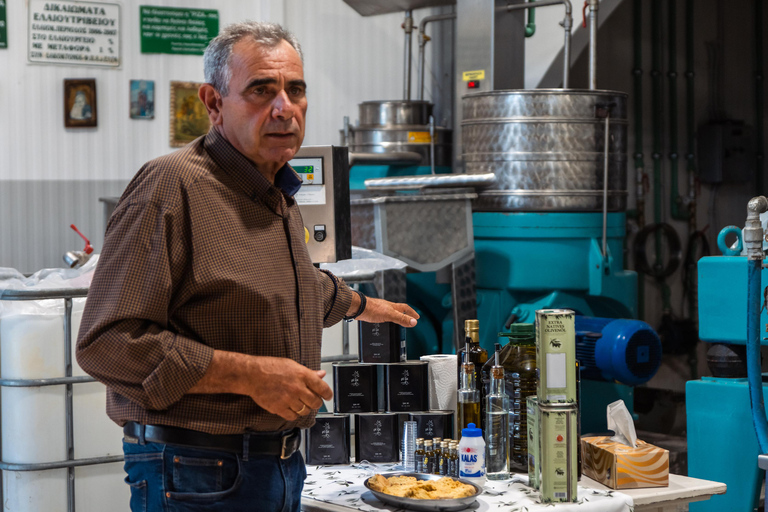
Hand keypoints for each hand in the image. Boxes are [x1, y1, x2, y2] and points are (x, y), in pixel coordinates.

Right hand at [188, 351, 332, 421]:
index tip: (328, 396)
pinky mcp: (279, 408)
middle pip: (315, 402)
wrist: (252, 375)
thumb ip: (308, 373)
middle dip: (316, 403)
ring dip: (304, 409)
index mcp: (302, 375)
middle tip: (313, 401)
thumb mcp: (292, 365)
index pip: (322, 388)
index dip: (328, 394)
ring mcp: (289, 399)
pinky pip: (293, 416)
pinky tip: (291, 408)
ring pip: (305, 410)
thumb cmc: (270, 367)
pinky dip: (294, 414)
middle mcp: (297, 388)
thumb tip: (320, 374)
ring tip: (300, 403)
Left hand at [355, 297, 418, 326]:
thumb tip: (413, 322)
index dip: (412, 313)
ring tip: (399, 322)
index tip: (417, 317)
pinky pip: (384, 317)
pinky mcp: (374, 314)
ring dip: (396, 317)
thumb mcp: (390, 315)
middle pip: (399, 310)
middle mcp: (387, 307)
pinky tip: (385, 323)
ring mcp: (380, 310)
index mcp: (393, 306)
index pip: (405, 308)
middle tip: (410, 319)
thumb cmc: (371, 309)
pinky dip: (387, 320)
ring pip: (391, 313)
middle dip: (405, 314)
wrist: (359, 308)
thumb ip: (401, 318)